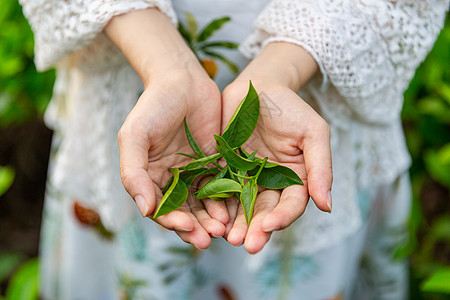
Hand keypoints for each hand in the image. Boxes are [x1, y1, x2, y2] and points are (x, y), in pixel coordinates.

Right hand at [105, 9, 227, 248]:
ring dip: (212, 219)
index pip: (160, 208)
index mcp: (150, 177)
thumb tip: (145, 210)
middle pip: (184, 211)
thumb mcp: (134, 136)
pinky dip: (227, 200)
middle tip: (209, 238)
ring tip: (223, 228)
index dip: (172, 221)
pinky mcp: (216, 163)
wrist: (182, 80)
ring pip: (204, 203)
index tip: (186, 228)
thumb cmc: (153, 106)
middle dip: (195, 227)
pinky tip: (234, 209)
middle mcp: (172, 180)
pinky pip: (222, 186)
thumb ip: (133, 172)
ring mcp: (195, 173)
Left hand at [222, 43, 332, 253]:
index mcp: (295, 178)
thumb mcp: (313, 132)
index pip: (291, 204)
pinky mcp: (224, 170)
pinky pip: (220, 190)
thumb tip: (327, 206)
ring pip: (241, 207)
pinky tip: (212, 217)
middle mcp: (270, 183)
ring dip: (236, 225)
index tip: (269, 225)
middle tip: (246, 244)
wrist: (258, 86)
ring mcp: (246, 178)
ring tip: (228, 238)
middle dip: (257, 229)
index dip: (283, 217)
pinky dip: (217, 205)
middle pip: (265, 212)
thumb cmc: (290, 107)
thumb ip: (320, 167)